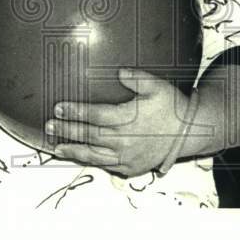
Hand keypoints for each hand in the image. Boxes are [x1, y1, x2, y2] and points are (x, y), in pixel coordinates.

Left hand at [45, 68, 192, 177]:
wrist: (190, 133)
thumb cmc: (173, 107)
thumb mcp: (157, 86)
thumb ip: (137, 78)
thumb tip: (119, 72)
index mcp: (127, 119)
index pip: (95, 115)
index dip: (75, 111)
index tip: (59, 107)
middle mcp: (124, 141)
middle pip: (89, 135)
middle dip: (67, 130)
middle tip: (50, 125)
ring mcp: (126, 157)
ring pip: (94, 155)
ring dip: (73, 151)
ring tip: (57, 148)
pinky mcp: (131, 168)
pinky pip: (106, 166)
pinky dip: (90, 162)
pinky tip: (80, 158)